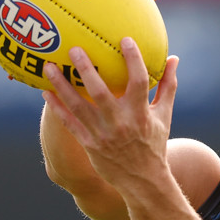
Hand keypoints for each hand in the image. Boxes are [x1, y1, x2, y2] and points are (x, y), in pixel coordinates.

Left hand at [43, 39, 178, 195]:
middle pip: (100, 92)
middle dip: (86, 69)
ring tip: (50, 66)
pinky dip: (57, 108)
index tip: (125, 39)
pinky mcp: (90, 145)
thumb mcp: (163, 116)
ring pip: (79, 107)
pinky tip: (45, 92)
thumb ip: (167, 86)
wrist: (143, 180)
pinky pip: (70, 124)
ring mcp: (103, 135)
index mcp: (141, 113)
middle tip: (74, 49)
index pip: (139, 82)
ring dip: (62, 86)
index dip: (133, 60)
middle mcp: (121, 123)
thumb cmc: (153, 143)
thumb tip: (173, 59)